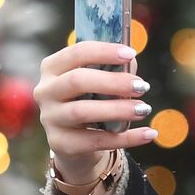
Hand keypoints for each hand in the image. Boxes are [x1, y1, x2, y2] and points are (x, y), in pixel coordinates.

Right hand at [35, 42, 157, 182]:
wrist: (75, 143)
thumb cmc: (89, 102)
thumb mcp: (97, 83)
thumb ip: (113, 69)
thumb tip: (131, 61)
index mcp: (52, 68)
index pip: (76, 53)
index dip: (104, 51)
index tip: (130, 53)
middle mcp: (46, 91)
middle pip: (77, 81)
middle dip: (113, 82)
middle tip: (142, 86)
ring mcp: (50, 118)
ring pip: (82, 111)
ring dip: (118, 109)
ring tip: (144, 109)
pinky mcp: (60, 143)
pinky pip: (95, 141)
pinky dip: (126, 138)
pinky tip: (148, 133)